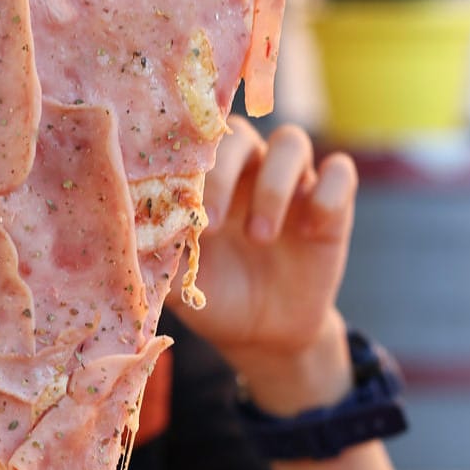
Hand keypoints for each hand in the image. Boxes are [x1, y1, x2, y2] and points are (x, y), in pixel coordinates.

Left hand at [170, 119, 357, 414]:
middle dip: (223, 175)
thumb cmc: (215, 295)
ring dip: (274, 185)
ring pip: (291, 142)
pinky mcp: (332, 203)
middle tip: (212, 225)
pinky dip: (327, 194)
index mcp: (207, 180)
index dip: (188, 164)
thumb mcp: (181, 284)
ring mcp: (293, 182)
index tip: (179, 207)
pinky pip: (341, 172)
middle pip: (240, 135)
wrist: (263, 334)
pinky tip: (310, 230)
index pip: (197, 142)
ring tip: (260, 237)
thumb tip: (129, 239)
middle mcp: (248, 170)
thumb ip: (159, 256)